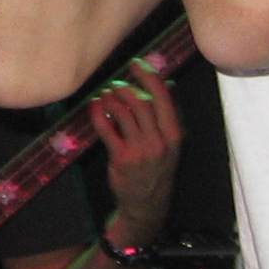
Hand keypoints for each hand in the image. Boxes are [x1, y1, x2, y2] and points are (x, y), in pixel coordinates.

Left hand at [88, 55, 180, 239]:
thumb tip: (160, 86)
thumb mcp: (168, 145)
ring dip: (111, 98)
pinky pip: (107, 128)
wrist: (146, 204)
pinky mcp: (121, 158)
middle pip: (141, 102)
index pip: (163, 98)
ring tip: (104, 95)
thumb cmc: (156, 170)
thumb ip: (163, 118)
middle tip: (115, 83)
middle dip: (126, 87)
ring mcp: (140, 150)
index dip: (149, 77)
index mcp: (174, 135)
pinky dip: (98, 113)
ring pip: (124, 113)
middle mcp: (159, 141)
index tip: (137, 64)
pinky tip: (95, 107)